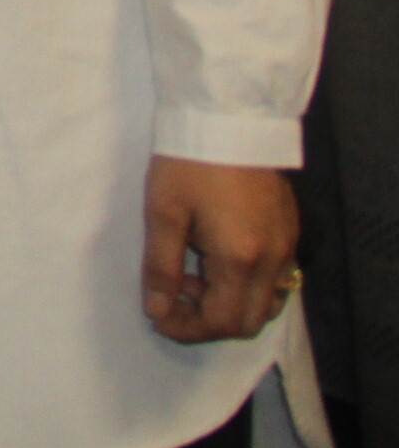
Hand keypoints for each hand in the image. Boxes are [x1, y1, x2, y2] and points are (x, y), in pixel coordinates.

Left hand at [142, 157, 298, 342]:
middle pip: (249, 321)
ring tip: (192, 276)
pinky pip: (275, 278)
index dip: (189, 329)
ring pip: (267, 303)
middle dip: (209, 321)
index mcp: (240, 258)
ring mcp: (287, 246)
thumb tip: (157, 311)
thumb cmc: (188, 164)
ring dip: (230, 304)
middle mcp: (273, 260)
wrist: (227, 119)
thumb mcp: (163, 214)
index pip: (223, 321)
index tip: (159, 317)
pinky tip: (215, 260)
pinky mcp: (290, 232)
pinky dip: (247, 285)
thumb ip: (160, 268)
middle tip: (174, 296)